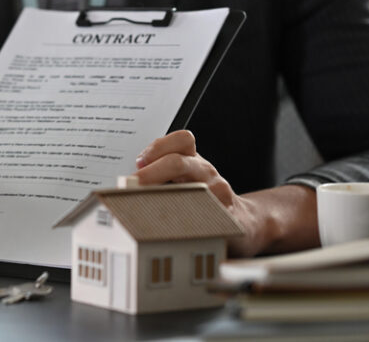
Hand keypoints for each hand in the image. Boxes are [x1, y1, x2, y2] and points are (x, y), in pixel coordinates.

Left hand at [133, 130, 264, 256]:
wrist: (244, 220)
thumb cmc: (205, 196)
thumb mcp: (186, 177)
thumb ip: (159, 174)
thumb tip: (124, 184)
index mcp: (193, 160)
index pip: (181, 140)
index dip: (158, 147)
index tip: (139, 162)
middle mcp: (206, 172)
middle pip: (178, 162)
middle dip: (151, 173)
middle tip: (133, 185)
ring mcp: (218, 193)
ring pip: (190, 189)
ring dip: (163, 197)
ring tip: (145, 207)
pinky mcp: (226, 217)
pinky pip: (205, 218)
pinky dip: (185, 222)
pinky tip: (170, 228)